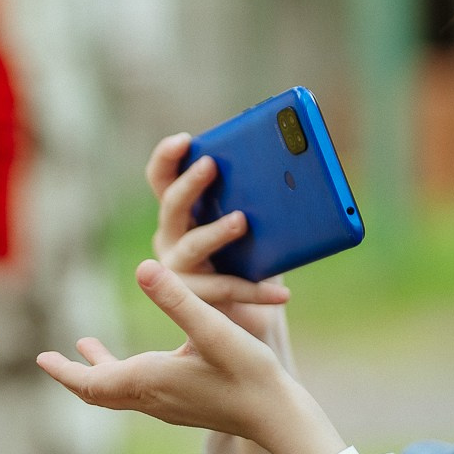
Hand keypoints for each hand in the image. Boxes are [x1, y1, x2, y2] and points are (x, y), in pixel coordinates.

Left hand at [39, 260, 343, 453]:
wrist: (280, 418)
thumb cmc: (249, 374)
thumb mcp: (213, 329)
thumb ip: (177, 299)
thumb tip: (143, 266)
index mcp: (150, 380)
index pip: (91, 383)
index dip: (63, 371)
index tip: (40, 358)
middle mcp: (153, 398)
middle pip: (99, 391)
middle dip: (73, 373)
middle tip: (50, 358)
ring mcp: (170, 407)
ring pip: (119, 392)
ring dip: (99, 370)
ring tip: (86, 346)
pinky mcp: (187, 406)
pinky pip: (141, 393)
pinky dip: (123, 375)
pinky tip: (140, 360)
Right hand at [148, 134, 292, 351]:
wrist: (252, 315)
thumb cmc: (251, 256)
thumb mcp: (254, 222)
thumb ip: (259, 199)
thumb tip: (292, 176)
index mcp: (181, 211)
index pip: (161, 177)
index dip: (167, 156)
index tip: (185, 139)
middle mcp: (170, 236)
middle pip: (172, 205)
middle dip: (190, 183)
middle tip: (212, 165)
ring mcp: (177, 269)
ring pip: (192, 245)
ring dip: (215, 231)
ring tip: (241, 220)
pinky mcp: (194, 298)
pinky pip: (225, 289)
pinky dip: (256, 290)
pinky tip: (283, 292)